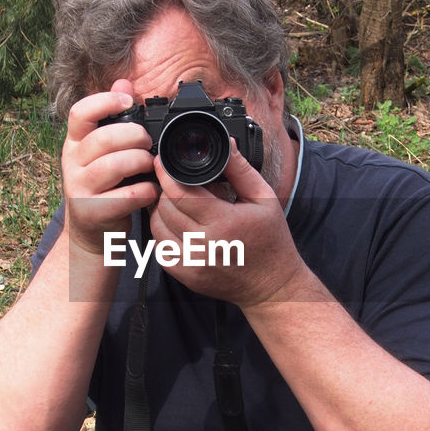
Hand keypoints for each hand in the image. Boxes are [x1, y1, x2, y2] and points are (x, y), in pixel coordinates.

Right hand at [60, 81, 157, 254]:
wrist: (91, 232)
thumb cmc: (104, 186)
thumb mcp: (103, 151)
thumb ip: (114, 118)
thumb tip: (124, 81)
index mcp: (75, 142)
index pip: (80, 112)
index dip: (105, 101)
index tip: (128, 100)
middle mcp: (72, 162)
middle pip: (104, 138)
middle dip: (135, 137)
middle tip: (149, 143)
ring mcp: (79, 188)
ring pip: (114, 166)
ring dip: (140, 162)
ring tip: (150, 166)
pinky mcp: (91, 212)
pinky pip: (125, 196)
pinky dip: (145, 191)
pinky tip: (151, 191)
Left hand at [148, 141, 304, 306]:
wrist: (272, 285)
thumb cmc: (271, 240)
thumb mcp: (264, 199)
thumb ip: (240, 170)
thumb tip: (226, 145)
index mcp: (224, 223)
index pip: (180, 193)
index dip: (166, 174)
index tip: (162, 163)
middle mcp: (204, 246)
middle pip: (165, 208)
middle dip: (165, 189)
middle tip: (172, 181)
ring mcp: (192, 264)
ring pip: (158, 227)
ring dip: (160, 209)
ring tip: (174, 200)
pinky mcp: (186, 276)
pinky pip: (160, 248)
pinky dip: (162, 231)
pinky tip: (175, 223)